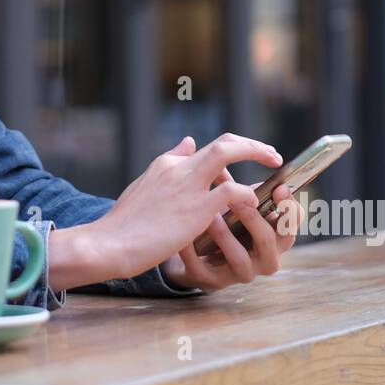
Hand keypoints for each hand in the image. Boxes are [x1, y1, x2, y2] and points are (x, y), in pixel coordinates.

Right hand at [89, 133, 282, 279]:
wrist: (110, 243)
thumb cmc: (123, 223)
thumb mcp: (144, 186)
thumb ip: (168, 165)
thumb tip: (188, 142)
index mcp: (166, 164)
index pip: (204, 147)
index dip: (232, 148)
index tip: (248, 154)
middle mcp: (179, 167)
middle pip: (222, 142)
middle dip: (251, 145)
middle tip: (272, 154)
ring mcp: (188, 185)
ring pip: (228, 152)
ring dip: (255, 155)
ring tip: (274, 170)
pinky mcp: (197, 208)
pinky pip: (232, 190)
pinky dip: (247, 192)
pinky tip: (255, 202)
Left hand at [160, 180, 302, 290]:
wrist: (193, 252)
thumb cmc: (223, 223)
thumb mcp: (234, 205)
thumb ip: (240, 185)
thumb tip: (238, 147)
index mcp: (274, 236)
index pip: (291, 225)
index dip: (289, 209)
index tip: (279, 188)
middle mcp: (263, 258)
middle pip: (270, 241)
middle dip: (255, 219)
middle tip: (239, 200)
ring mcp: (238, 273)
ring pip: (240, 258)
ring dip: (226, 236)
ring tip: (211, 217)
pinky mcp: (211, 282)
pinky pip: (203, 269)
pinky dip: (193, 252)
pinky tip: (185, 238)